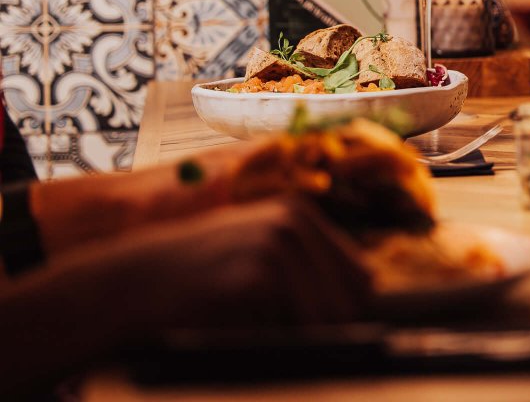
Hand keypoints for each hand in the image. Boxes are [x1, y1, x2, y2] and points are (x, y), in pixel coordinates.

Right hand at [62, 198, 371, 328]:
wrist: (131, 282)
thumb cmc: (196, 278)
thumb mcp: (256, 255)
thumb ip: (307, 270)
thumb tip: (367, 297)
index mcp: (300, 214)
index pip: (360, 277)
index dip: (346, 314)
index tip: (331, 337)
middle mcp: (294, 221)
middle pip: (350, 300)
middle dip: (327, 332)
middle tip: (290, 344)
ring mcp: (276, 242)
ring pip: (325, 318)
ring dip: (296, 341)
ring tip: (252, 332)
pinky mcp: (257, 272)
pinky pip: (289, 328)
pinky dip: (268, 342)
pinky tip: (235, 328)